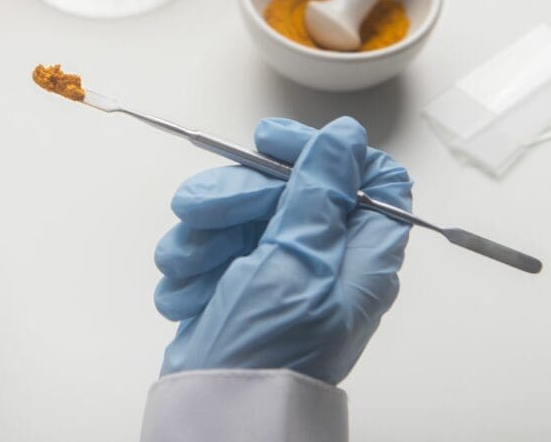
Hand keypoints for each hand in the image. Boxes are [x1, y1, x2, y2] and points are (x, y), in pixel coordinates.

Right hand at [154, 117, 410, 383]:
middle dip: (234, 196)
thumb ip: (318, 197)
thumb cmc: (268, 355)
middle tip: (195, 211)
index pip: (365, 177)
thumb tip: (345, 139)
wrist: (215, 412)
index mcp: (358, 256)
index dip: (318, 151)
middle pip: (285, 189)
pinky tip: (184, 290)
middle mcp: (323, 258)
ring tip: (184, 268)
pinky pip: (212, 244)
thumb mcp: (295, 265)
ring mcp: (279, 270)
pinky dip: (192, 261)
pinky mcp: (237, 282)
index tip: (268, 143)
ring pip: (241, 213)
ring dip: (202, 235)